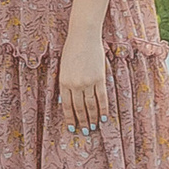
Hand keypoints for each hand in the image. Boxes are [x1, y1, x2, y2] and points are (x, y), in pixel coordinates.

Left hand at [58, 6, 112, 139]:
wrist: (83, 36)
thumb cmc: (72, 49)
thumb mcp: (63, 66)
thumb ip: (65, 83)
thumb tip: (65, 100)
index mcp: (63, 81)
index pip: (67, 105)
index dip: (70, 118)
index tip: (72, 128)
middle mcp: (75, 84)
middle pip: (78, 108)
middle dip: (82, 121)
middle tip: (85, 132)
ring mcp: (88, 82)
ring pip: (90, 105)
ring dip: (93, 118)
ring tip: (94, 127)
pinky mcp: (99, 78)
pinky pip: (102, 97)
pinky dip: (103, 109)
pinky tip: (105, 117)